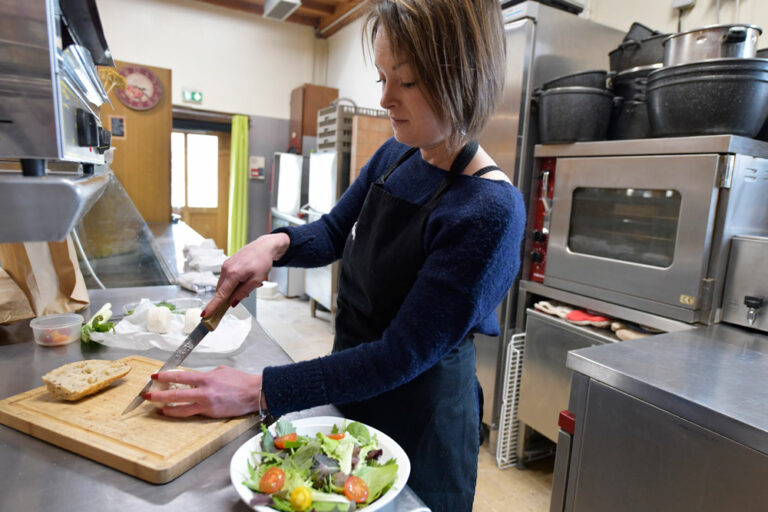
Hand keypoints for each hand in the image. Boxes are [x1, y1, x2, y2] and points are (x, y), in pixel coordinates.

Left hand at [143, 366, 267, 417]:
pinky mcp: (211, 414)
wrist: (254, 393)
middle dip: (158, 395)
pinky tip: (173, 411)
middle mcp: (204, 392)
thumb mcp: (220, 371)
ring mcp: (207, 405)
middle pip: (175, 394)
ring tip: (156, 408)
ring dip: (166, 408)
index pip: (180, 377)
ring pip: (181, 409)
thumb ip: (205, 375)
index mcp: (206, 378)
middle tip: (146, 395)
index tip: (155, 377)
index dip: (165, 377)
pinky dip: (181, 412)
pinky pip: (192, 413)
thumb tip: (193, 379)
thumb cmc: (239, 380)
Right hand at [202, 233, 289, 315]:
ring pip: (224, 285)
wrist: (263, 247)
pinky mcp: (226, 264)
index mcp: (233, 274)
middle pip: (222, 291)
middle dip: (229, 297)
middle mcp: (226, 269)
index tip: (204, 314)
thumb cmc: (262, 262)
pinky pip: (226, 279)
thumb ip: (243, 293)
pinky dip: (233, 283)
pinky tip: (245, 278)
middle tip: (245, 294)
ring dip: (233, 289)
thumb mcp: (256, 281)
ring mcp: (225, 266)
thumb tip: (232, 303)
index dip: (213, 306)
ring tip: (249, 282)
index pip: (221, 294)